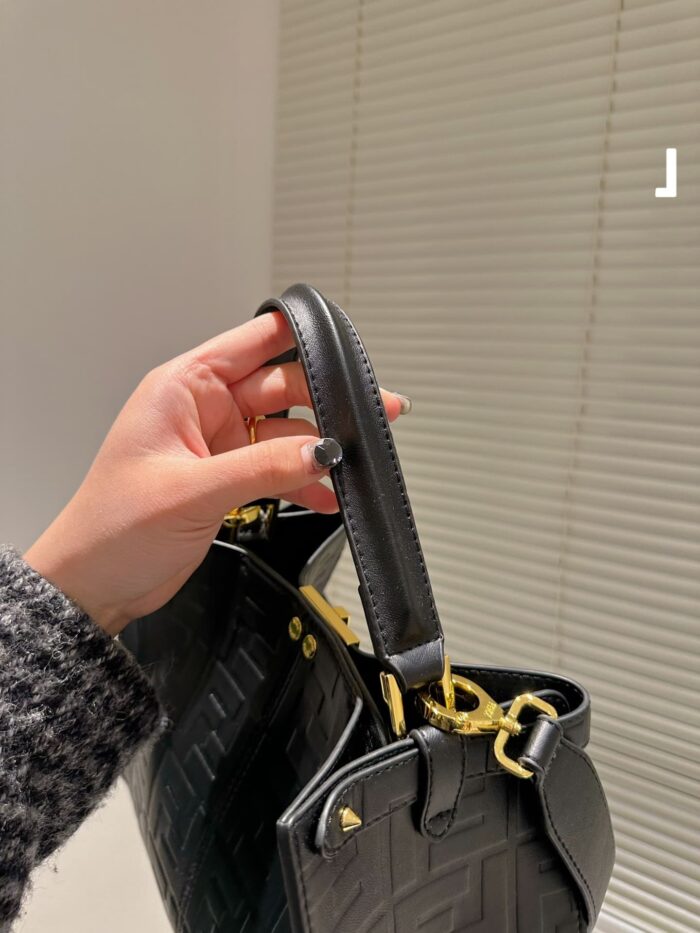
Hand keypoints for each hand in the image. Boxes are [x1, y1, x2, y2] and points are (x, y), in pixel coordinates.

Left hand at [24, 313, 406, 633]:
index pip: (250, 343)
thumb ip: (262, 468)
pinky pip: (278, 469)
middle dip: (326, 401)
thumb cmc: (112, 529)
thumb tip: (321, 451)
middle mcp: (203, 410)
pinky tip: (327, 495)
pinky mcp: (228, 480)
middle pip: (280, 388)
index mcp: (182, 388)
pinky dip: (304, 481)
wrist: (95, 585)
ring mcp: (218, 446)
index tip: (343, 347)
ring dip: (318, 447)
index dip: (297, 337)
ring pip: (285, 432)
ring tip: (356, 461)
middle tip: (372, 416)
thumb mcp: (191, 491)